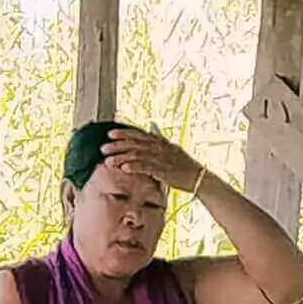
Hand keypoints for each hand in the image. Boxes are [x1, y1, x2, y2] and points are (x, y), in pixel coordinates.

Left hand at [91, 124, 208, 195]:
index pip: (139, 134)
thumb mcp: (172, 149)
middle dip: (117, 146)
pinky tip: (124, 168)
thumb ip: (159, 139)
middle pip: (134, 144)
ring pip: (137, 156)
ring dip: (121, 158)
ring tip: (108, 161)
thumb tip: (151, 126)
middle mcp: (159, 148)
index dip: (124, 133)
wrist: (199, 178)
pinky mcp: (164, 171)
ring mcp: (161, 159)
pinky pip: (146, 168)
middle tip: (103, 148)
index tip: (110, 133)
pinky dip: (134, 167)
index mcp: (160, 142)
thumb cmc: (184, 166)